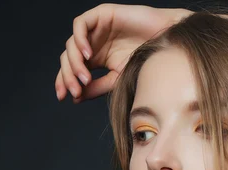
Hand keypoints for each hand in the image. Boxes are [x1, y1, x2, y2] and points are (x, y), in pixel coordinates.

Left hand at [55, 3, 191, 103]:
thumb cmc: (145, 61)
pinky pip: (80, 25)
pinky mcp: (100, 15)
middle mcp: (92, 44)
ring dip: (74, 63)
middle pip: (68, 59)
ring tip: (85, 77)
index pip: (71, 70)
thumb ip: (96, 87)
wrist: (164, 44)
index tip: (63, 97)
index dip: (64, 82)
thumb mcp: (117, 80)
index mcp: (95, 59)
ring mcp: (95, 29)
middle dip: (68, 76)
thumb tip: (75, 98)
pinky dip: (80, 40)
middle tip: (76, 91)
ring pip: (71, 44)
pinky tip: (88, 55)